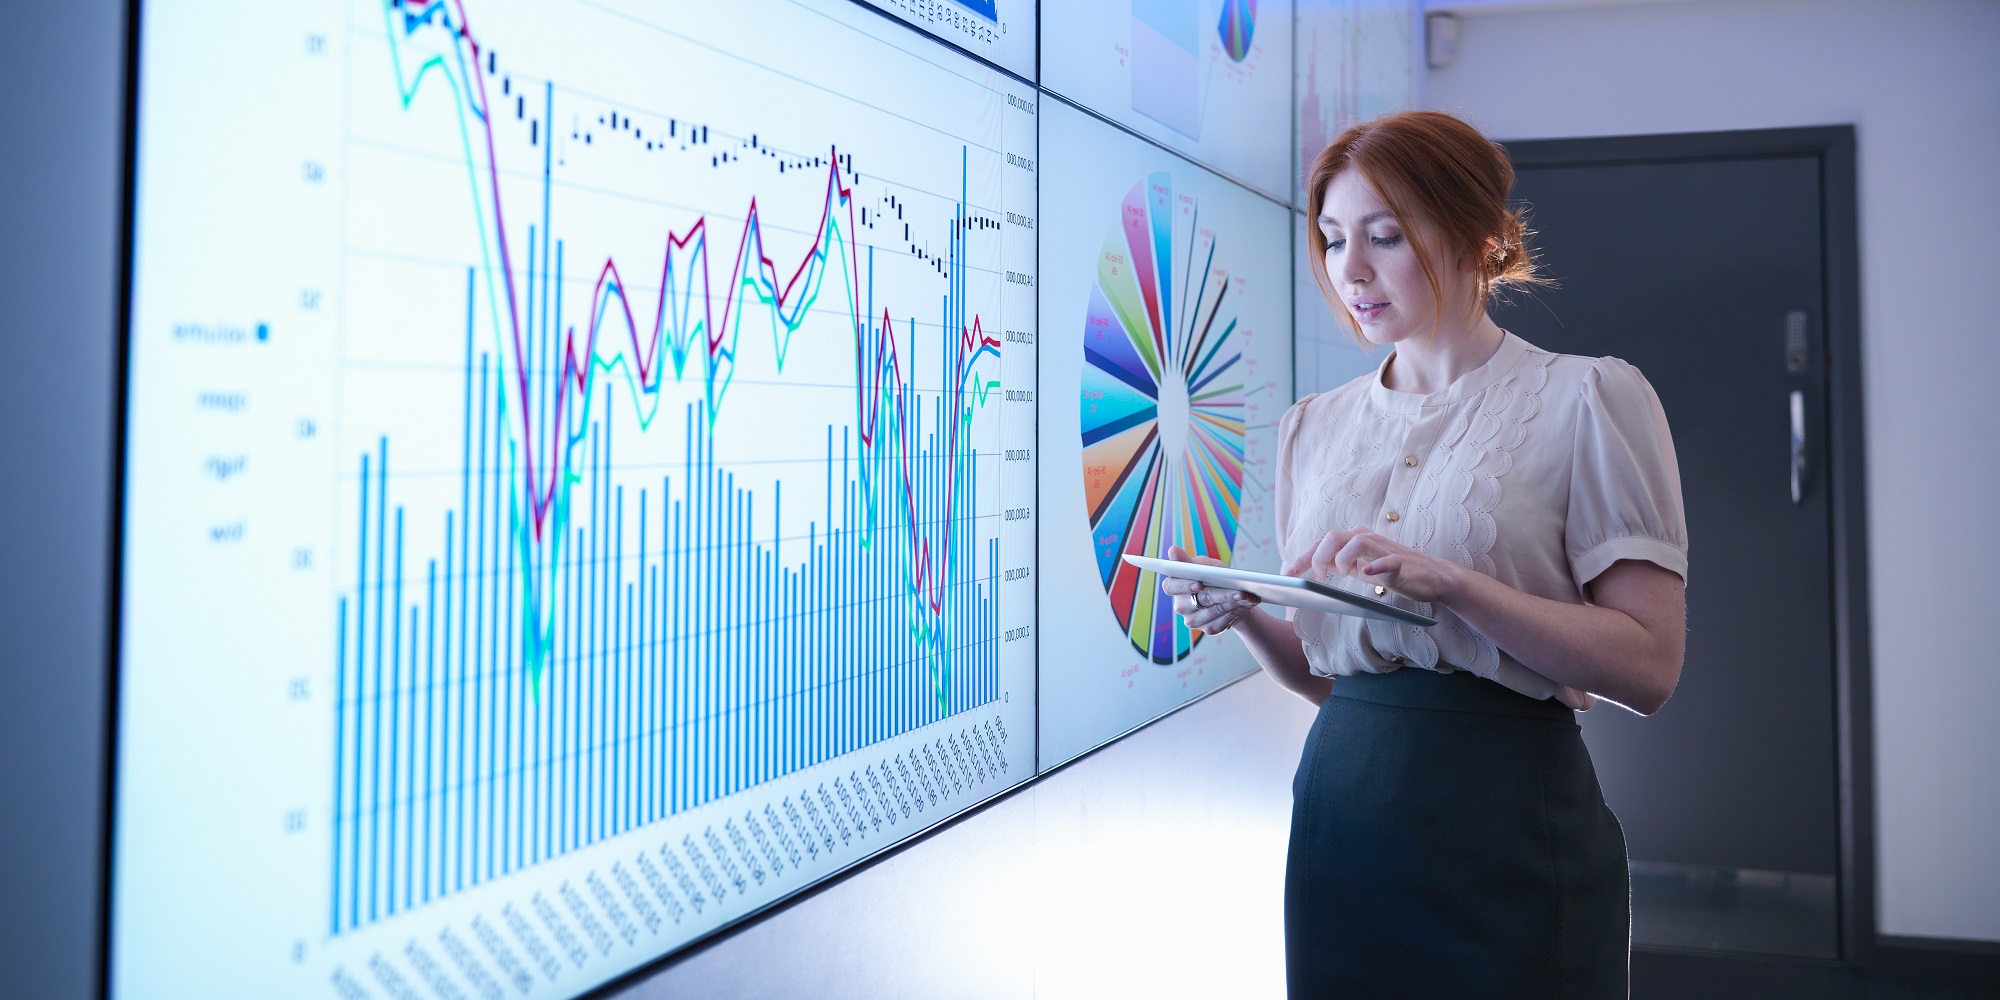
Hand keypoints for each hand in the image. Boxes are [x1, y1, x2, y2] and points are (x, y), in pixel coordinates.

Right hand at [1159, 544, 1260, 634]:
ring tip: (1249, 596)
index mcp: (1175, 586)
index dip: (1184, 586)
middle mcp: (1181, 605)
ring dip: (1234, 603)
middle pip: (1201, 599)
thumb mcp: (1204, 565)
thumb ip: (1188, 561)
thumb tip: (1172, 550)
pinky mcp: (1208, 629)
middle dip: (1222, 594)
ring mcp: (1193, 620)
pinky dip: (1238, 611)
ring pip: (1215, 611)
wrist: (1230, 595)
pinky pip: (1223, 621)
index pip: (1171, 587)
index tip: (1199, 584)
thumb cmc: (1214, 577)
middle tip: (1240, 590)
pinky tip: (1247, 604)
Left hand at [1280, 526, 1462, 604]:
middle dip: (1317, 557)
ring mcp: (1384, 549)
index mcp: (1354, 539)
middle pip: (1332, 537)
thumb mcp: (1359, 567)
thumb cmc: (1392, 571)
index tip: (1285, 575)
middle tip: (1318, 578)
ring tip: (1340, 575)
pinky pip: (1388, 561)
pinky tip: (1367, 573)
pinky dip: (1376, 566)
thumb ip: (1338, 565)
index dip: (1300, 558)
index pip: (1321, 543)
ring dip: (1341, 560)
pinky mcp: (1401, 563)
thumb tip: (1309, 572)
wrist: (1432, 577)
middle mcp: (1366, 538)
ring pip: (1355, 542)